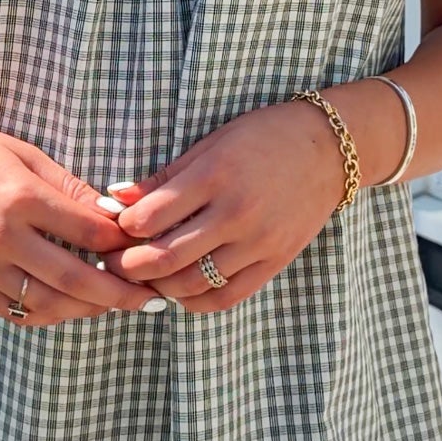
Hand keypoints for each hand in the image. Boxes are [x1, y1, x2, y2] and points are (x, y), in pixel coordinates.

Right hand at [0, 113, 163, 326]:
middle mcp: (1, 236)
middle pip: (73, 277)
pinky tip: (69, 308)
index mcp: (20, 197)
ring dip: (85, 309)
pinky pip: (13, 311)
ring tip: (113, 306)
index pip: (87, 231)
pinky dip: (46, 314)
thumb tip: (114, 215)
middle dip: (117, 292)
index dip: (121, 243)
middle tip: (149, 299)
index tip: (143, 247)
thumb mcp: (24, 155)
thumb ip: (69, 189)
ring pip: (45, 303)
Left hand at [93, 101, 347, 312]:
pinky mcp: (275, 260)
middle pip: (166, 257)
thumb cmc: (263, 138)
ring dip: (158, 287)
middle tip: (112, 264)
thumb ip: (165, 177)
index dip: (122, 230)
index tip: (112, 230)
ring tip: (142, 279)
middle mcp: (236, 212)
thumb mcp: (212, 144)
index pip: (151, 218)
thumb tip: (117, 198)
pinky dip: (196, 302)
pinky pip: (228, 295)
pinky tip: (179, 294)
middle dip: (128, 266)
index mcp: (215, 175)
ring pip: (193, 282)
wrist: (329, 149)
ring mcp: (258, 240)